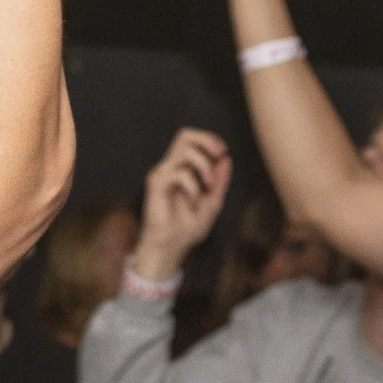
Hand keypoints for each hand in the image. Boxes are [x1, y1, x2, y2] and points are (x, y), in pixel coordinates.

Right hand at [132, 128, 232, 279]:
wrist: (172, 247)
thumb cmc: (188, 228)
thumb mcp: (213, 202)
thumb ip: (219, 181)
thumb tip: (226, 159)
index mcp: (183, 169)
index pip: (192, 140)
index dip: (209, 140)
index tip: (223, 153)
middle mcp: (171, 168)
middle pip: (184, 135)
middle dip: (206, 140)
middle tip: (219, 153)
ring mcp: (163, 174)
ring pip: (183, 150)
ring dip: (203, 165)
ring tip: (208, 185)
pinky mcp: (156, 184)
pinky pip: (179, 173)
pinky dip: (193, 187)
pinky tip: (192, 202)